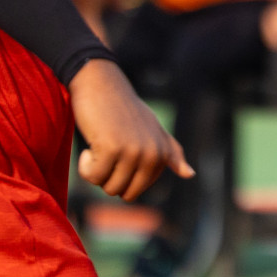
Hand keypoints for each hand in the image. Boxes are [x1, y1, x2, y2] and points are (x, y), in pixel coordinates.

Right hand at [70, 59, 192, 200]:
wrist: (100, 84)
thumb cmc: (124, 109)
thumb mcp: (153, 129)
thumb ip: (171, 152)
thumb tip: (191, 174)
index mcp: (163, 153)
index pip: (136, 190)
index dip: (120, 175)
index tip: (120, 150)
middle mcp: (153, 154)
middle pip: (122, 192)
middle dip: (108, 178)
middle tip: (107, 151)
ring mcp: (134, 151)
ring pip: (108, 188)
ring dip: (95, 172)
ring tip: (100, 146)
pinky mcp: (112, 148)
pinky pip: (93, 177)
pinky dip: (84, 165)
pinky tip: (90, 145)